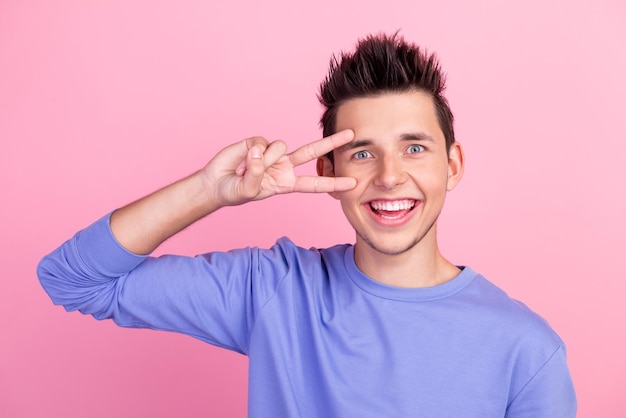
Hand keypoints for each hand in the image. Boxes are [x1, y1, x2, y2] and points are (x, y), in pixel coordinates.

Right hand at [203, 130, 356, 206]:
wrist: (215, 182)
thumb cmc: (234, 192)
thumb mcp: (248, 191)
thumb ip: (256, 175)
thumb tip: (261, 153)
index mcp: (286, 183)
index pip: (314, 183)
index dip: (333, 183)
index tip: (352, 183)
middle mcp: (283, 166)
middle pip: (312, 152)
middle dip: (331, 143)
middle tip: (351, 134)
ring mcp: (272, 153)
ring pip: (280, 147)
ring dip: (262, 160)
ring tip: (246, 171)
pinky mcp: (258, 142)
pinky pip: (262, 143)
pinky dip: (251, 153)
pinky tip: (242, 161)